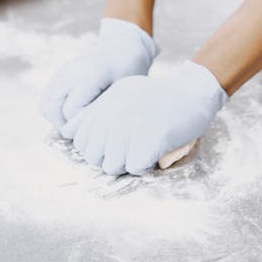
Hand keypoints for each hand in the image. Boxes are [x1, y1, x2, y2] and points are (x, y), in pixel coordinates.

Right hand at [39, 17, 157, 130]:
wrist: (122, 49)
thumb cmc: (128, 72)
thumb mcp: (123, 91)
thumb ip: (103, 110)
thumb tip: (83, 133)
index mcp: (90, 74)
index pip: (71, 110)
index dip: (82, 123)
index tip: (97, 122)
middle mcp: (71, 71)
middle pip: (52, 108)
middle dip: (65, 124)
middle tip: (83, 129)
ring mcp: (62, 73)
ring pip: (45, 105)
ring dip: (57, 119)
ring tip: (76, 122)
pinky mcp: (58, 75)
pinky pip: (46, 99)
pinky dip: (54, 111)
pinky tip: (72, 113)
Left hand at [61, 60, 227, 175]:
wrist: (192, 93)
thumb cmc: (157, 96)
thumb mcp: (121, 93)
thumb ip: (96, 111)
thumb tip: (69, 131)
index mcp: (105, 103)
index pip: (81, 139)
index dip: (95, 147)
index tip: (113, 142)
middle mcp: (114, 113)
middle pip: (94, 156)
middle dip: (110, 158)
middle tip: (130, 149)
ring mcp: (131, 126)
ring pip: (113, 166)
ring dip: (128, 163)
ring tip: (142, 149)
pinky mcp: (149, 139)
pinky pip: (135, 168)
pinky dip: (145, 166)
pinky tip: (154, 152)